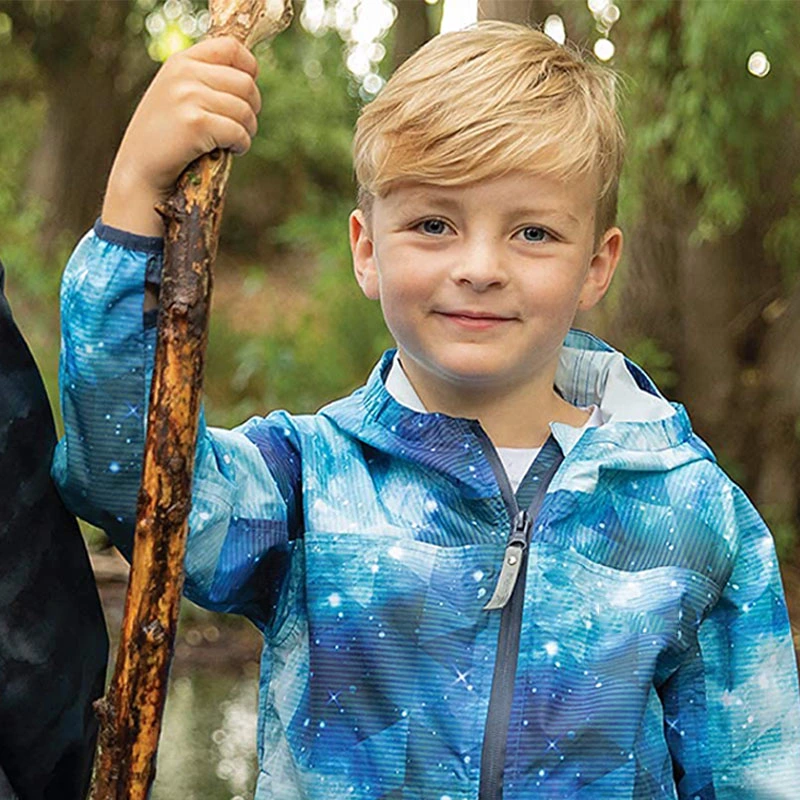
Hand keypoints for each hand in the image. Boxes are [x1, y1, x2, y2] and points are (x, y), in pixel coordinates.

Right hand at [102, 37, 260, 236]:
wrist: (140, 171)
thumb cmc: (165, 139)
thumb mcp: (177, 96)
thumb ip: (204, 80)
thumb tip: (250, 78)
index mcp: (181, 61)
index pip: (231, 48)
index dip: (250, 70)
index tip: (247, 94)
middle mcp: (184, 73)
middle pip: (246, 84)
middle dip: (252, 109)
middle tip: (242, 126)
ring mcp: (188, 97)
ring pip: (245, 110)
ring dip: (248, 130)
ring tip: (233, 141)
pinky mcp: (196, 124)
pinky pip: (238, 132)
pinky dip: (241, 145)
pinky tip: (229, 151)